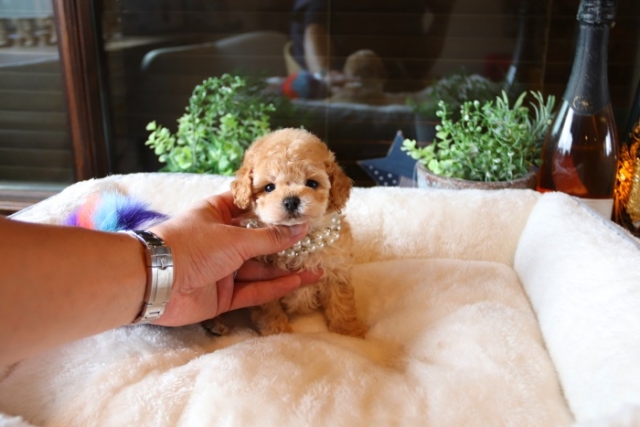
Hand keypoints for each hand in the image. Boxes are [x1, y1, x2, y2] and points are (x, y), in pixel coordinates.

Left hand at [149, 192, 320, 325]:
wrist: (154, 282)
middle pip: (258, 242)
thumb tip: (300, 228)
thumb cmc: (191, 245)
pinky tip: (297, 282)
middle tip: (315, 243)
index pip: (249, 208)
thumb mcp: (235, 238)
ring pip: (259, 269)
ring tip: (316, 268)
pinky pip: (253, 290)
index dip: (273, 209)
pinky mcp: (222, 296)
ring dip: (285, 269)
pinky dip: (273, 287)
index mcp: (217, 215)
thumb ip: (270, 238)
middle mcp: (221, 240)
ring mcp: (222, 269)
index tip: (298, 210)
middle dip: (285, 244)